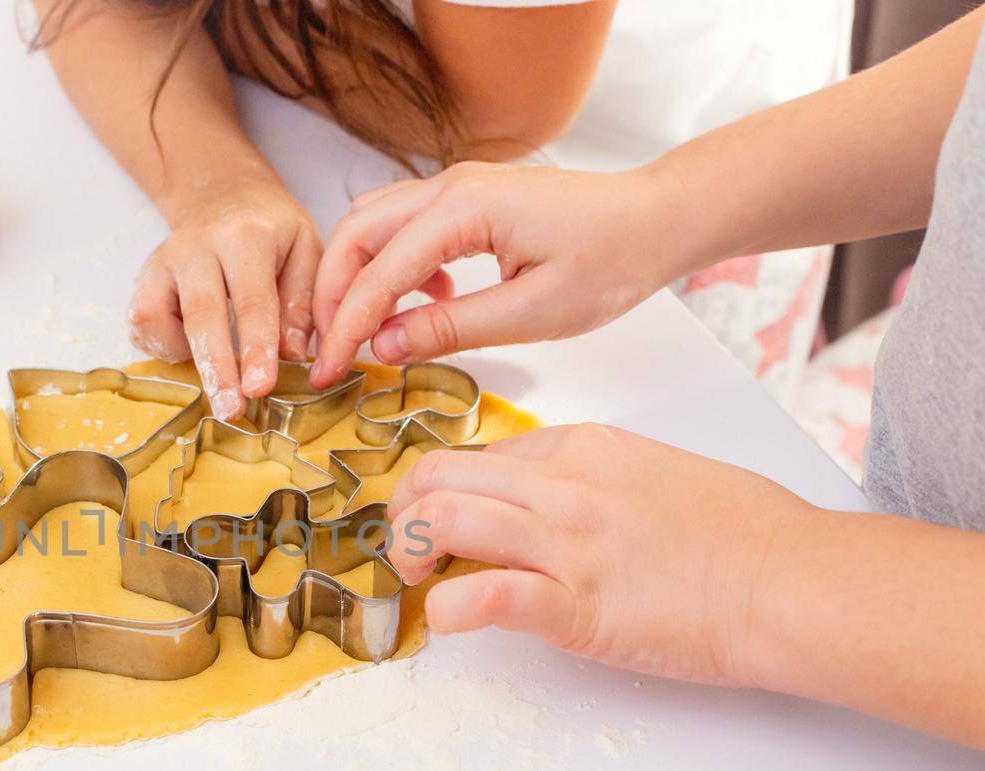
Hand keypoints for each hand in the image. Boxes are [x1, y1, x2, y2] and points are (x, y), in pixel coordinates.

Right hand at [128, 175, 321, 419]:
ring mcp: (162, 261)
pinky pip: (141, 323)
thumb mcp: (305, 248)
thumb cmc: (271, 229)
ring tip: (216, 377)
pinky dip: (163, 346)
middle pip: (201, 314)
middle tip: (230, 411)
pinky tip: (191, 348)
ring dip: (183, 358)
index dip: (255, 348)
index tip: (260, 388)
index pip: (251, 299)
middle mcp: (196, 245)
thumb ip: (302, 300)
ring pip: (156, 317)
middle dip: (216, 368)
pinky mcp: (143, 279)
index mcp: (245, 235)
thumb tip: (292, 354)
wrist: (222, 193)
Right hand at [309, 162, 692, 387]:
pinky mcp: (468, 199)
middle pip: (355, 234)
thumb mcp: (533, 313)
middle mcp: (451, 185)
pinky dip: (391, 266)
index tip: (326, 370)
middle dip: (332, 295)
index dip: (345, 326)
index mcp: (465, 208)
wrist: (658, 220)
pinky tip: (425, 305)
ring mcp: (458, 186)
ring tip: (364, 334)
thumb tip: (384, 346)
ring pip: (372, 225)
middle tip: (329, 352)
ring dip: (357, 278)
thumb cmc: (613, 259)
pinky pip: (404, 227)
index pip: (379, 272)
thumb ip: (450, 328)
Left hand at [385, 424, 812, 687]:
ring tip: (420, 586)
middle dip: (403, 515)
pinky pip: (484, 596)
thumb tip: (547, 501)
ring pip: (441, 519)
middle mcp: (562, 486)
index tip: (439, 525)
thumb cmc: (745, 535)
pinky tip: (448, 621)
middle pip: (436, 476)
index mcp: (581, 449)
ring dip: (408, 554)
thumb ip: (592, 480)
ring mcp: (567, 542)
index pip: (475, 456)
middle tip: (410, 555)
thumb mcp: (655, 472)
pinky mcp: (577, 605)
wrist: (794, 581)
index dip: (441, 492)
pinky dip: (448, 610)